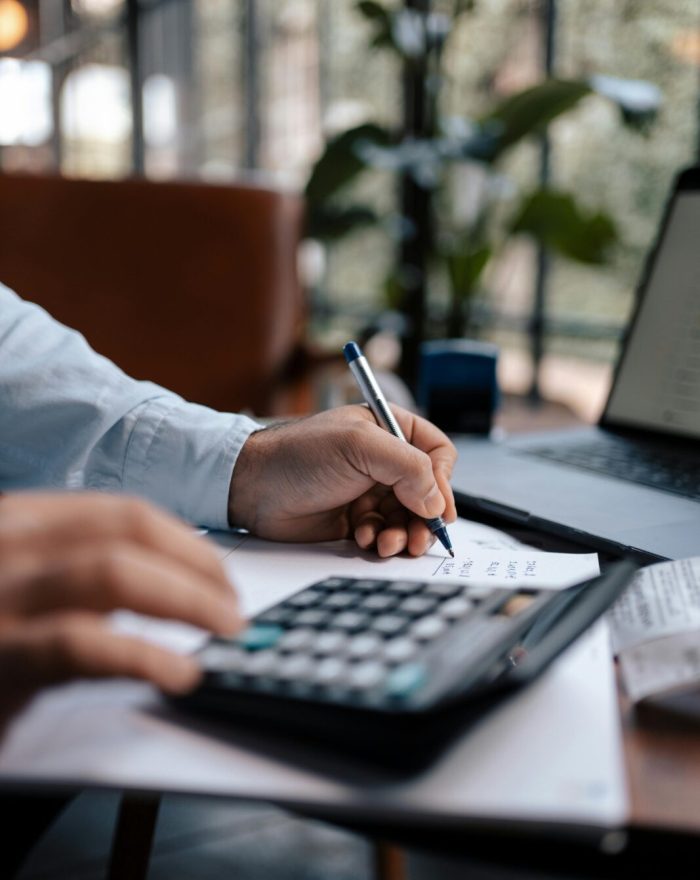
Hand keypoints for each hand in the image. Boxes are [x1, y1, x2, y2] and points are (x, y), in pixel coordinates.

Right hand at [0, 493, 241, 729]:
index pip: (122, 513)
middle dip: (197, 567)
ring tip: (224, 630)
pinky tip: (180, 673)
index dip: (185, 542)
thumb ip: (79, 569)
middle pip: (127, 532)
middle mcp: (6, 542)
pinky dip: (145, 656)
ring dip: (187, 600)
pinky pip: (83, 645)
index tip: (220, 574)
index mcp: (18, 520)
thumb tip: (173, 579)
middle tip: (233, 607)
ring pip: (115, 572)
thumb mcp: (24, 584)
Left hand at [229, 404, 456, 557]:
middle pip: (427, 493)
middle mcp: (383, 461)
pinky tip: (362, 538)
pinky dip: (379, 541)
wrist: (252, 487)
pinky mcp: (354, 519)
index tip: (439, 508)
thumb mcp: (359, 447)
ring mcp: (369, 491)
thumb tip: (436, 503)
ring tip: (386, 543)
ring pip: (407, 518)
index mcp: (389, 430)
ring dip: (403, 534)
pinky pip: (383, 534)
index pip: (436, 453)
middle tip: (418, 539)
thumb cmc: (299, 454)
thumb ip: (407, 467)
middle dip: (424, 518)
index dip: (443, 481)